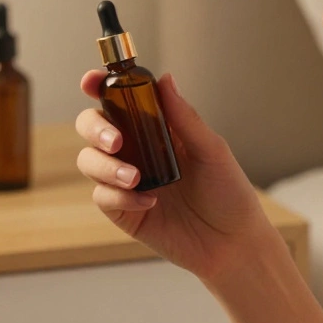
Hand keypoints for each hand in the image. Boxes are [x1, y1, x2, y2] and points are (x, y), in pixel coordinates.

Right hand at [75, 70, 274, 281]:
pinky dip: (119, 196)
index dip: (100, 86)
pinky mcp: (123, 211)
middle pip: (92, 125)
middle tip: (115, 141)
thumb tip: (165, 79)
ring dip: (105, 166)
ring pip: (89, 160)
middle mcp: (136, 149)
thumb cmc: (228, 194)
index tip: (91, 82)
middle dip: (94, 128)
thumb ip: (184, 118)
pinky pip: (102, 196)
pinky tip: (148, 202)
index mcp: (156, 128)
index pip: (120, 99)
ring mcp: (126, 180)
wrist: (232, 244)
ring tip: (135, 177)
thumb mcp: (212, 150)